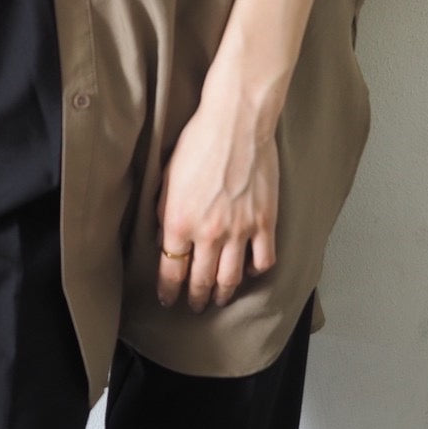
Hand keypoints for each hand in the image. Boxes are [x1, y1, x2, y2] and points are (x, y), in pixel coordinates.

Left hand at [155, 97, 278, 312]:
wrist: (236, 121)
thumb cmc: (199, 140)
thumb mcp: (167, 175)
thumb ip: (164, 210)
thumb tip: (162, 235)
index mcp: (179, 221)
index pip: (171, 269)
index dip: (168, 289)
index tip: (168, 299)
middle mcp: (208, 233)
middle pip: (201, 280)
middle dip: (196, 298)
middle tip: (195, 306)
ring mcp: (239, 230)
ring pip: (231, 279)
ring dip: (223, 293)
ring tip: (220, 298)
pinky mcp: (265, 222)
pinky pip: (263, 260)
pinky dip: (256, 271)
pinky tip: (251, 270)